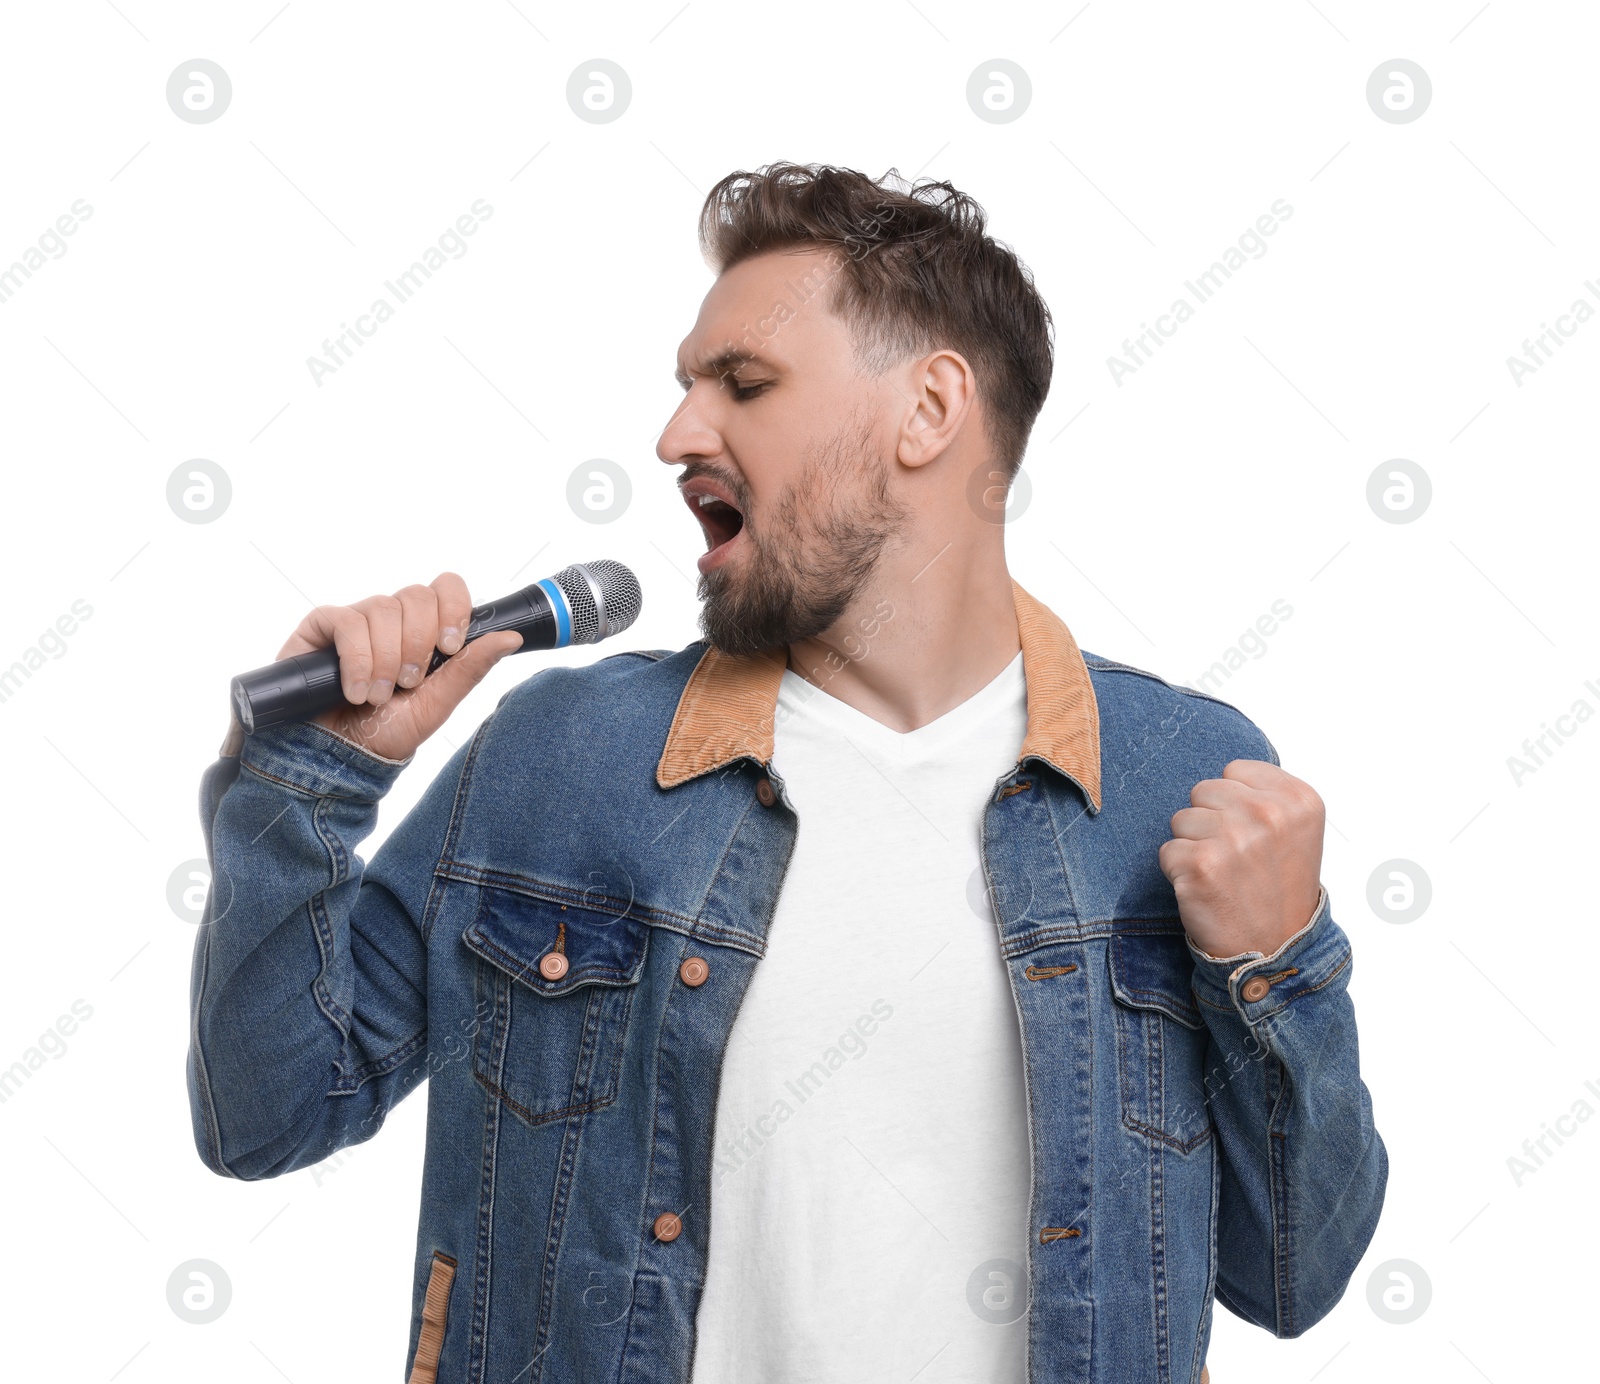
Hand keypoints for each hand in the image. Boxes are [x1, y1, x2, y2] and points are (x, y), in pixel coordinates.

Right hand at [273, 572, 520, 761]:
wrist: (337, 756)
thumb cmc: (386, 731)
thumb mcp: (437, 703)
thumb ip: (471, 667)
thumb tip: (513, 637)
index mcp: (424, 630)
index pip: (446, 587)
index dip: (453, 608)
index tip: (450, 645)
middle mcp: (392, 619)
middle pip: (417, 596)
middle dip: (419, 644)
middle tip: (410, 682)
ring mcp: (357, 619)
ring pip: (383, 608)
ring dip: (386, 659)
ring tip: (378, 695)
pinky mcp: (321, 626)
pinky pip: (346, 621)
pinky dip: (356, 659)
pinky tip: (354, 689)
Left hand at [1158, 759, 1323, 959]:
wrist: (1274, 950)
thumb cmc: (1277, 886)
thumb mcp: (1296, 829)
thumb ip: (1265, 793)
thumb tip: (1222, 772)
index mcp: (1299, 800)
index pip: (1234, 769)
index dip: (1234, 803)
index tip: (1254, 834)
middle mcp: (1269, 814)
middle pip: (1203, 790)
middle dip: (1210, 821)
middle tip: (1235, 858)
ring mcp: (1234, 838)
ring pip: (1181, 818)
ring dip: (1193, 846)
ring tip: (1223, 874)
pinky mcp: (1201, 864)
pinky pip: (1167, 849)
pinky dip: (1179, 872)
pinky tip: (1207, 890)